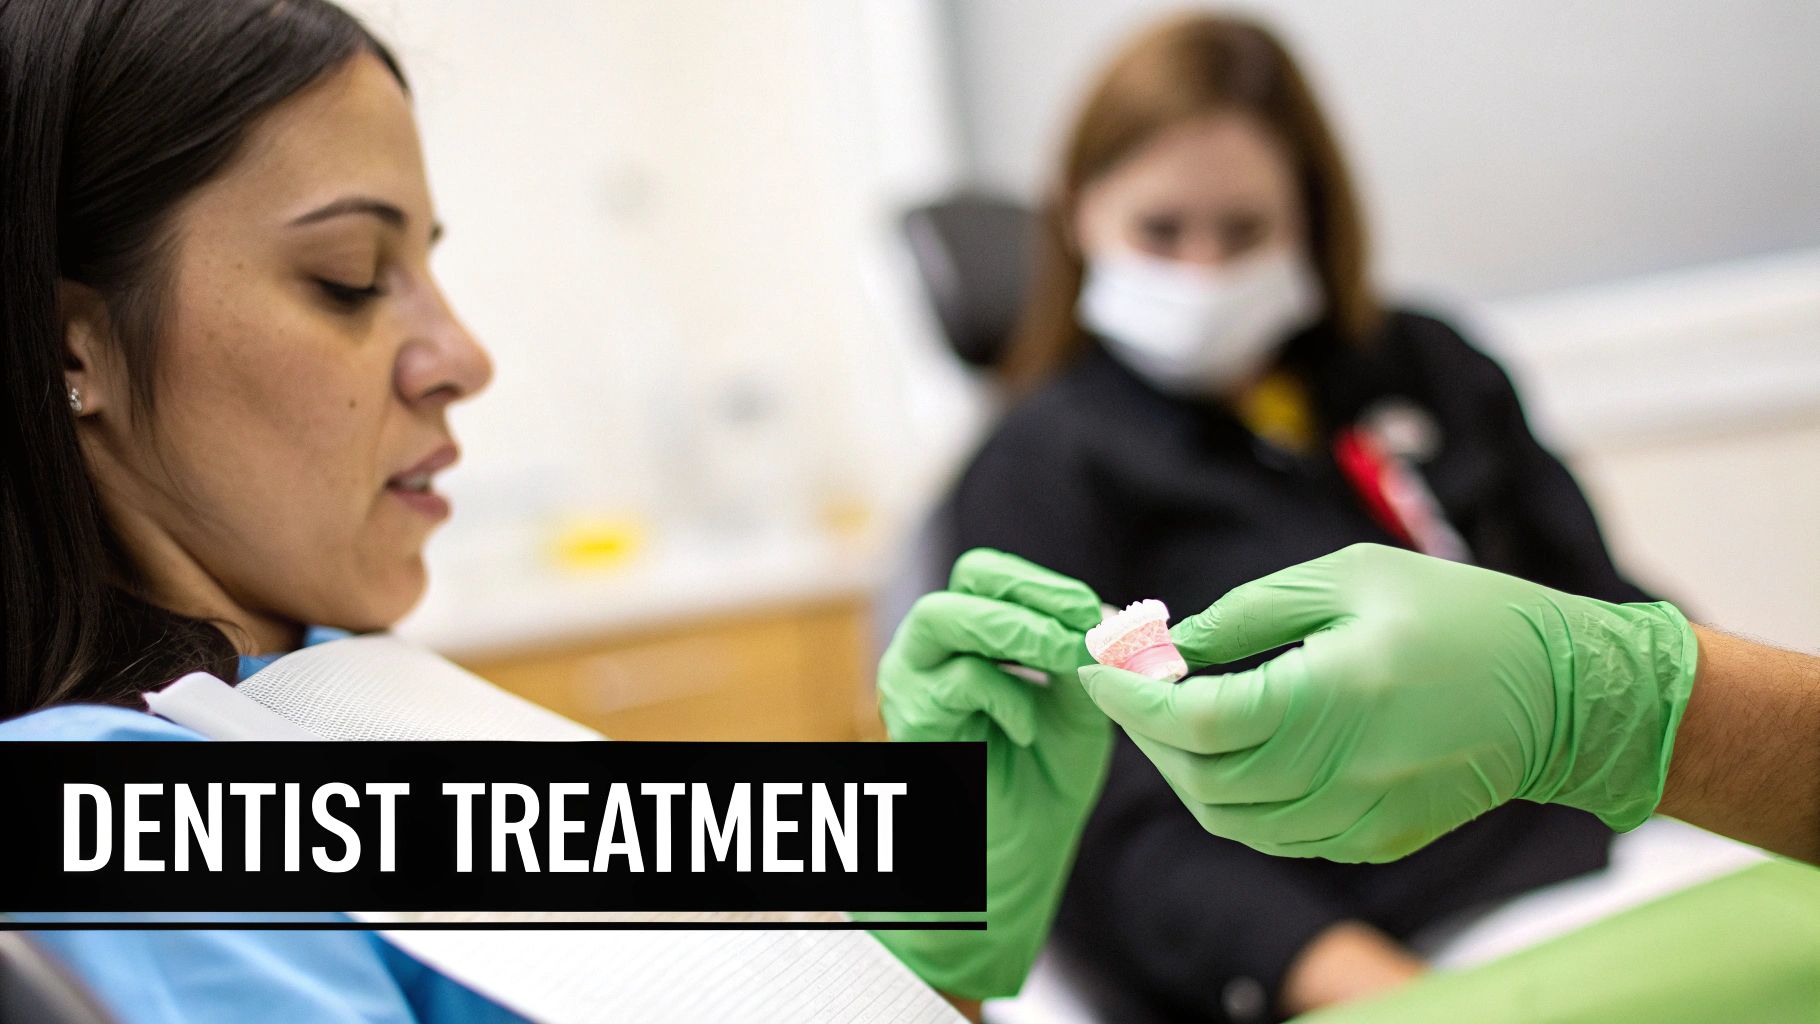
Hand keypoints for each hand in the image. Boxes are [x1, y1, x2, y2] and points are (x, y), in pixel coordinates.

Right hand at [863, 548, 1111, 998]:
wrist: (1019, 852)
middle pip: (969, 576)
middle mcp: (931, 647)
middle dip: (1034, 595)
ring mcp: (912, 679)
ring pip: (945, 614)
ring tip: (1064, 656)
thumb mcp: (1080, 700)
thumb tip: (1103, 610)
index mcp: (968, 632)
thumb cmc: (1046, 773)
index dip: (1046, 584)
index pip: (993, 574)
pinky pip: (960, 680)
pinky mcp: (911, 718)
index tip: (1095, 612)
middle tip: (1082, 626)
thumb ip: (1086, 653)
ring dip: (1019, 629)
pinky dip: (1008, 696)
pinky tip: (1028, 729)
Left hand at [1079, 544, 1695, 862]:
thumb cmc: (1458, 614)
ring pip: (1231, 820)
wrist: (1564, 692)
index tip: (1101, 671)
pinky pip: (1276, 835)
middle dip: (1150, 736)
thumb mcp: (1348, 578)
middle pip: (1202, 779)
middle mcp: (1343, 770)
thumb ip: (1249, 613)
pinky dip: (1235, 800)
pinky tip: (1236, 751)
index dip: (1134, 701)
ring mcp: (1361, 817)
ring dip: (1186, 772)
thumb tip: (1172, 645)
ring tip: (1179, 718)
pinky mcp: (1375, 840)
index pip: (1198, 722)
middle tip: (1134, 690)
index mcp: (1334, 694)